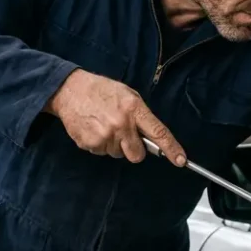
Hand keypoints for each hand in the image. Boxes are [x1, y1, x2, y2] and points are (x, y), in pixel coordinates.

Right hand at [45, 68, 186, 165]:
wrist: (70, 90)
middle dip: (133, 149)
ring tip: (104, 125)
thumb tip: (152, 136)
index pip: (158, 133)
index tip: (181, 161)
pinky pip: (102, 153)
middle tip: (124, 135)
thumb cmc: (101, 91)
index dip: (171, 149)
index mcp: (134, 109)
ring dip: (114, 144)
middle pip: (137, 155)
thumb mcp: (127, 95)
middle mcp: (121, 124)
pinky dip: (100, 144)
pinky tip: (94, 128)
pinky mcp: (90, 144)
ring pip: (118, 154)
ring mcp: (105, 136)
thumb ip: (141, 115)